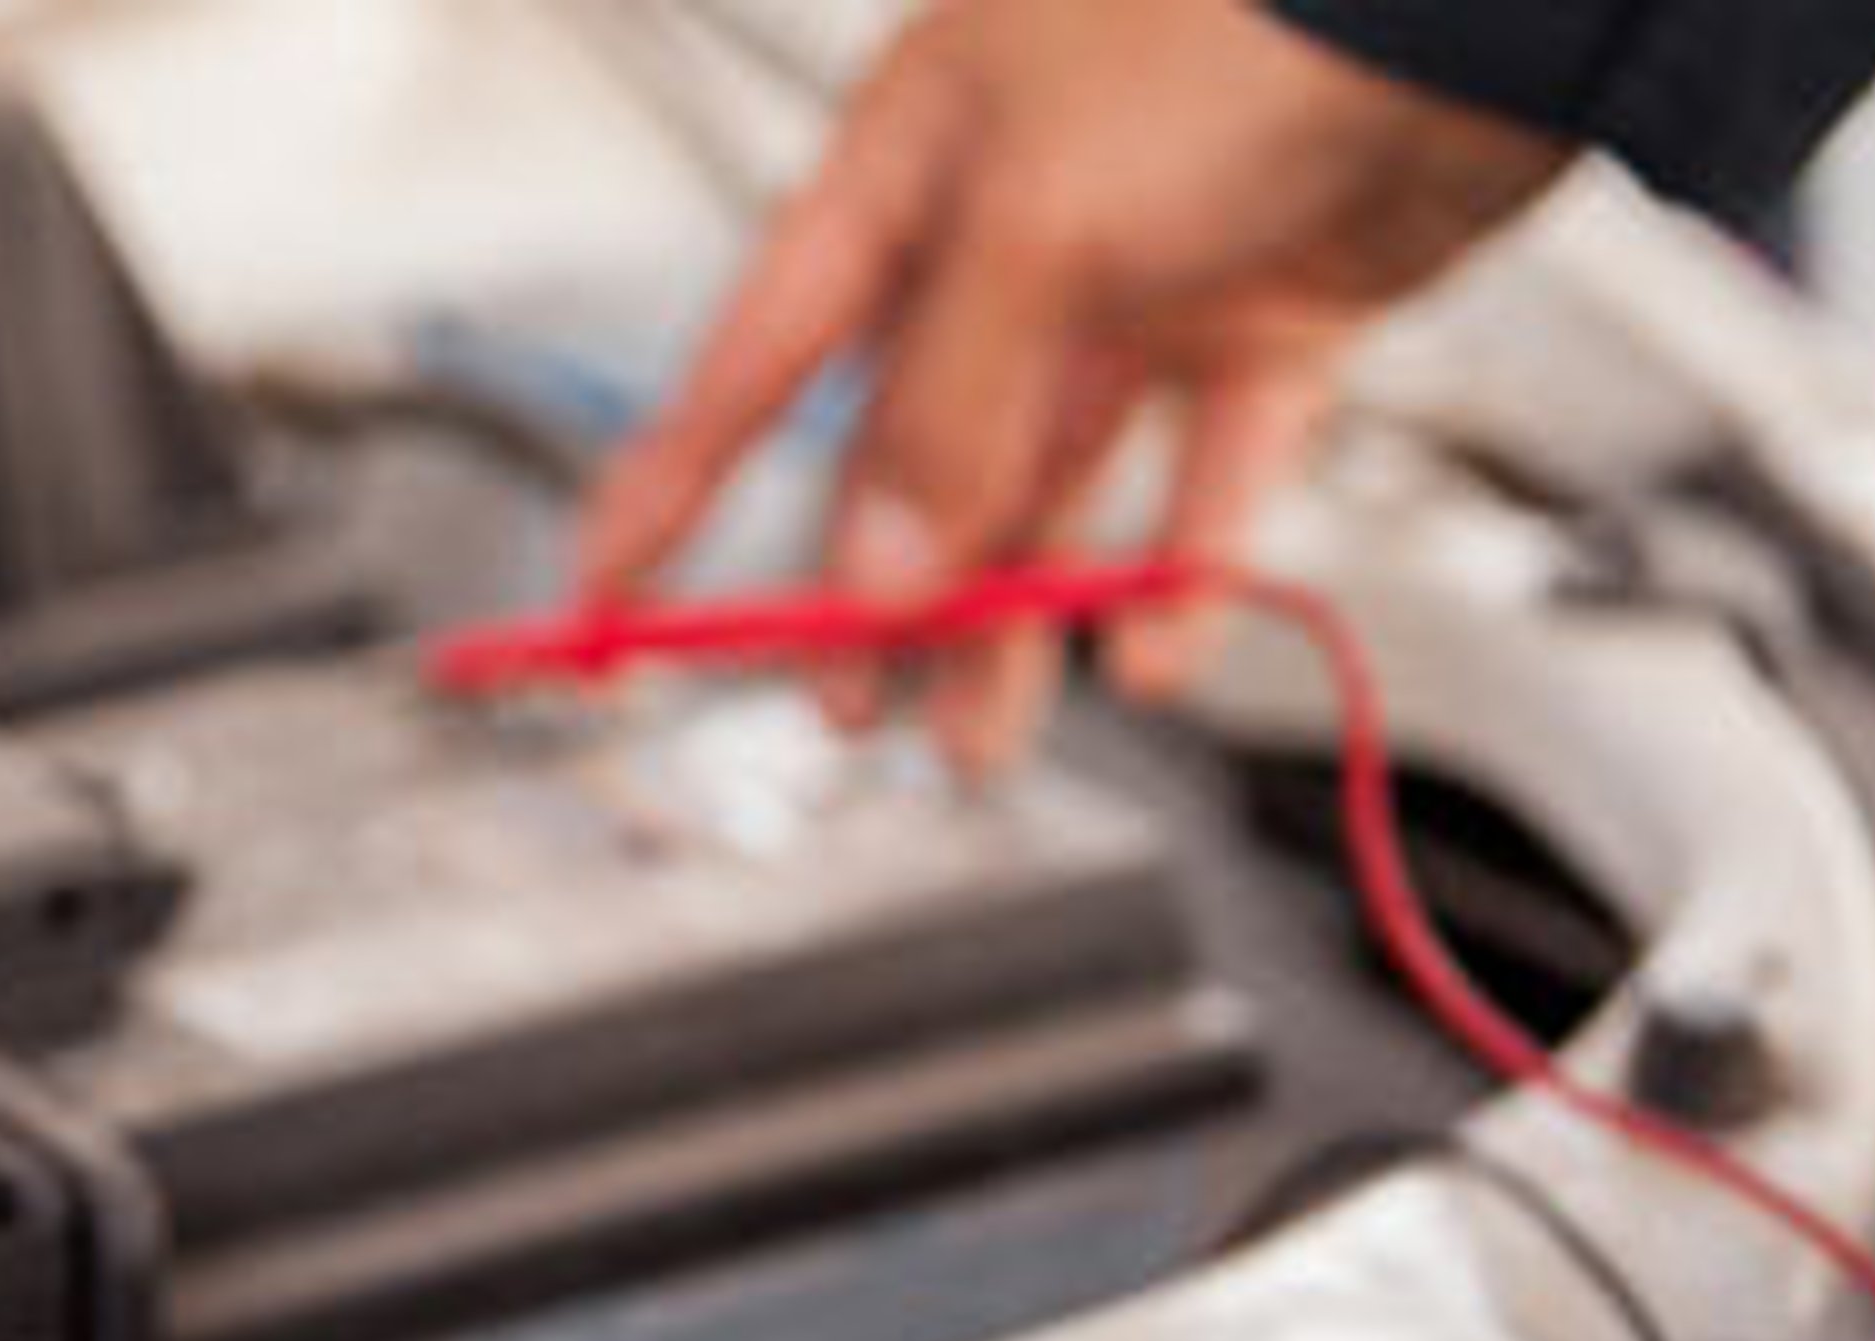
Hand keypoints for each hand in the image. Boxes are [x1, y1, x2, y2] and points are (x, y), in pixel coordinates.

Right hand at [575, 0, 1569, 775]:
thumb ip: (946, 412)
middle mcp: (1013, 233)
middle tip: (852, 711)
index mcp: (909, 172)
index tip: (605, 606)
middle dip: (876, 598)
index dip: (670, 491)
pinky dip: (1176, 565)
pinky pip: (1204, 470)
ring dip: (1016, 615)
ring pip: (1051, 485)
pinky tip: (1150, 642)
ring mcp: (1145, 277)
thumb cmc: (1239, 22)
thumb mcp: (1042, 224)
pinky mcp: (1269, 313)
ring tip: (991, 735)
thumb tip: (877, 575)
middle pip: (908, 456)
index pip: (752, 361)